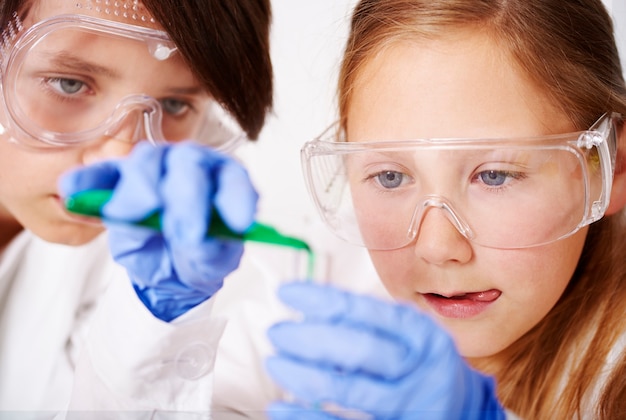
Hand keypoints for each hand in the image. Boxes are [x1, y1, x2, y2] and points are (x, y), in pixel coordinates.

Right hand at [58, 141, 257, 320]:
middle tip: (185, 233)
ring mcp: (155, 168)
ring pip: (147, 162)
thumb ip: (211, 253)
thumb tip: (201, 243)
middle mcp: (192, 165)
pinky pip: (101, 175)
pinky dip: (86, 181)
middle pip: (190, 163)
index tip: (239, 224)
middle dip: (187, 198)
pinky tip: (74, 191)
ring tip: (130, 216)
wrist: (171, 268)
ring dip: (140, 189)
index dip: (236, 198)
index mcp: (224, 181)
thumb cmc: (197, 255)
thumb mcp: (212, 263)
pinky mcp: (119, 179)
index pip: (234, 178)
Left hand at [266, 282, 504, 419]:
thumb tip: (311, 311)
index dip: (322, 299)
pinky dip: (307, 417)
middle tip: (279, 332)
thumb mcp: (409, 334)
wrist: (464, 410)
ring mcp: (408, 404)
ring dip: (304, 376)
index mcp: (419, 334)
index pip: (366, 310)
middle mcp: (417, 367)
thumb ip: (370, 322)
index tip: (289, 292)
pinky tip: (282, 407)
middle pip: (359, 349)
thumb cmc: (424, 366)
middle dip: (311, 339)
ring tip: (277, 363)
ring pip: (350, 390)